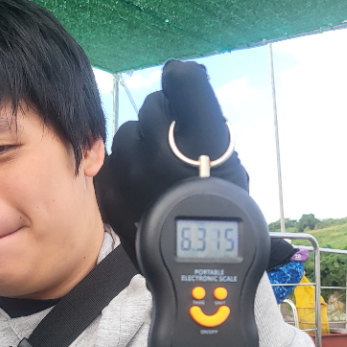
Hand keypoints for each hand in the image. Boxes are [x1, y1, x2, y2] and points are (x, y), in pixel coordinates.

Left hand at [95, 60, 248, 266]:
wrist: (202, 276)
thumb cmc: (227, 223)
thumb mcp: (234, 173)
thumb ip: (207, 122)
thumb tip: (182, 71)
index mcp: (205, 144)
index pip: (183, 83)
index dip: (181, 81)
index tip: (181, 82)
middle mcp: (166, 154)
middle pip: (153, 108)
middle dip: (163, 118)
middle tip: (176, 137)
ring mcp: (135, 176)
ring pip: (127, 135)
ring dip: (140, 142)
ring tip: (158, 164)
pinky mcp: (114, 196)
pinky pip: (112, 164)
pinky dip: (124, 167)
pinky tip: (140, 180)